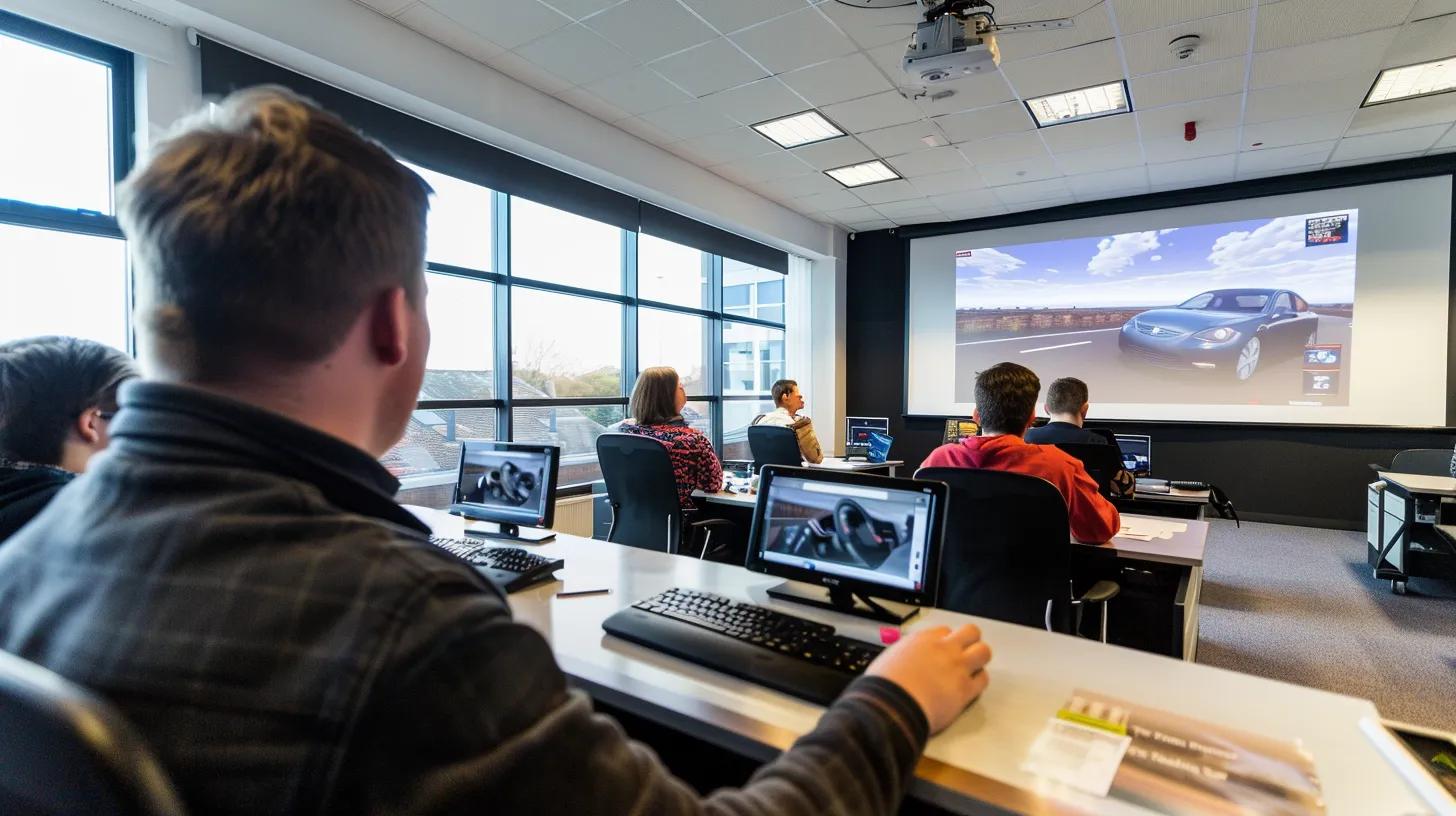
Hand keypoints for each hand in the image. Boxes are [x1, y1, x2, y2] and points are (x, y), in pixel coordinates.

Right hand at [864, 624, 990, 732]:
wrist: (892, 705)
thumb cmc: (884, 686)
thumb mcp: (889, 658)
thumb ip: (905, 655)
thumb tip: (906, 660)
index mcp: (922, 640)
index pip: (945, 630)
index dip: (946, 641)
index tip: (944, 649)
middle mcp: (943, 649)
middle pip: (971, 632)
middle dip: (970, 641)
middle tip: (965, 653)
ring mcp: (957, 667)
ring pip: (983, 651)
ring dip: (979, 659)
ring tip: (972, 669)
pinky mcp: (965, 689)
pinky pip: (983, 679)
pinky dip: (978, 682)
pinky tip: (970, 688)